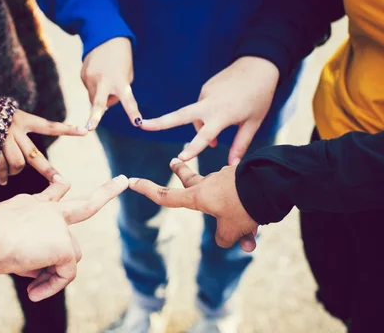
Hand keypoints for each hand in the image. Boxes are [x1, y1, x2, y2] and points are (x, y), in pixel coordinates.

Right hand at [0, 110, 86, 184]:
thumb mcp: (8, 116)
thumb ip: (18, 133)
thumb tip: (20, 161)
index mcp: (23, 119)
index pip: (50, 126)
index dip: (67, 130)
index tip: (86, 131)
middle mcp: (16, 129)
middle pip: (35, 155)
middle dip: (49, 171)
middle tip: (62, 182)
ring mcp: (3, 138)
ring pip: (18, 164)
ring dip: (14, 172)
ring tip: (9, 174)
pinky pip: (1, 167)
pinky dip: (2, 175)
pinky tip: (3, 181)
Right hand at [0, 175, 128, 301]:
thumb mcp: (7, 238)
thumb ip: (28, 248)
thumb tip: (39, 268)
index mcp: (32, 205)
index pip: (52, 193)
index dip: (59, 186)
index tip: (66, 180)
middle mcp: (49, 211)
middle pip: (85, 205)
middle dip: (106, 192)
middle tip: (123, 180)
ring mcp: (60, 226)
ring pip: (71, 255)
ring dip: (54, 273)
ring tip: (33, 286)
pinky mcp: (64, 246)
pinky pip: (65, 273)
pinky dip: (52, 285)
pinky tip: (34, 292)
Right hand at [81, 37, 141, 129]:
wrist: (106, 38)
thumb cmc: (121, 61)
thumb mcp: (127, 76)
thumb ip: (118, 93)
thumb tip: (102, 106)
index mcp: (120, 81)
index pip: (129, 100)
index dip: (133, 112)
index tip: (137, 122)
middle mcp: (104, 81)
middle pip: (99, 102)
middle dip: (94, 116)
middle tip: (90, 128)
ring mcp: (90, 78)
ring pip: (94, 99)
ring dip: (100, 96)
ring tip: (106, 79)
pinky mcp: (82, 76)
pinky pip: (90, 89)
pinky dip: (95, 86)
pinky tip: (99, 74)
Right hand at [129, 160, 258, 251]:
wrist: (271, 184)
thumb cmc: (245, 206)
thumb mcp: (232, 229)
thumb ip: (224, 238)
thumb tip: (226, 241)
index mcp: (199, 196)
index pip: (166, 196)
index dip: (148, 191)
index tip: (131, 181)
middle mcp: (209, 185)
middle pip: (190, 179)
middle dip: (181, 171)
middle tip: (173, 163)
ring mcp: (226, 179)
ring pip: (226, 201)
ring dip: (237, 220)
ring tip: (252, 237)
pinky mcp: (243, 178)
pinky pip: (244, 201)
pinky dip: (252, 214)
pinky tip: (264, 220)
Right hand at [141, 57, 278, 164]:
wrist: (258, 65)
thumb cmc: (259, 96)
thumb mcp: (253, 123)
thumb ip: (240, 144)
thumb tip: (232, 165)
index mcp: (223, 114)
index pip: (205, 135)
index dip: (193, 148)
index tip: (181, 158)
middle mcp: (209, 103)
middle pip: (180, 115)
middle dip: (159, 122)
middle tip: (140, 125)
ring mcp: (205, 94)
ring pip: (195, 117)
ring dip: (201, 128)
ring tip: (220, 133)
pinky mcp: (204, 88)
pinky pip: (201, 107)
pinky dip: (207, 115)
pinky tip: (223, 110)